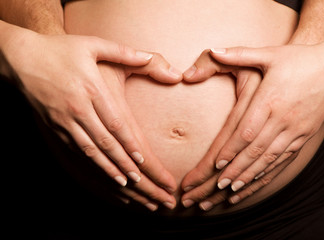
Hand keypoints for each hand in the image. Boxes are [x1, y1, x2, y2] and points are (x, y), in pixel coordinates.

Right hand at [2, 27, 180, 208]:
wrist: (22, 57)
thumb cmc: (61, 49)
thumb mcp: (93, 44)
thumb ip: (124, 52)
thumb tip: (150, 57)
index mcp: (91, 88)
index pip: (114, 123)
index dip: (128, 143)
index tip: (141, 159)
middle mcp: (77, 107)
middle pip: (104, 141)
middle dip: (122, 162)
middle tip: (138, 179)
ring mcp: (64, 119)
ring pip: (88, 149)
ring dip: (107, 168)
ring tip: (123, 182)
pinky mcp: (54, 125)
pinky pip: (73, 148)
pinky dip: (89, 162)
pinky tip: (100, 171)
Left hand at [183, 40, 323, 209]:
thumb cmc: (299, 60)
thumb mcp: (270, 52)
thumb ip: (239, 53)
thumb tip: (212, 50)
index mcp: (271, 99)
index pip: (247, 130)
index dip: (231, 149)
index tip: (216, 164)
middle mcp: (283, 119)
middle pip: (255, 151)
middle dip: (233, 171)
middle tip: (215, 187)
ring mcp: (295, 131)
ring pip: (268, 160)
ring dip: (248, 177)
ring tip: (229, 192)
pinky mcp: (302, 137)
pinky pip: (282, 161)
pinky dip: (266, 175)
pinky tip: (253, 184)